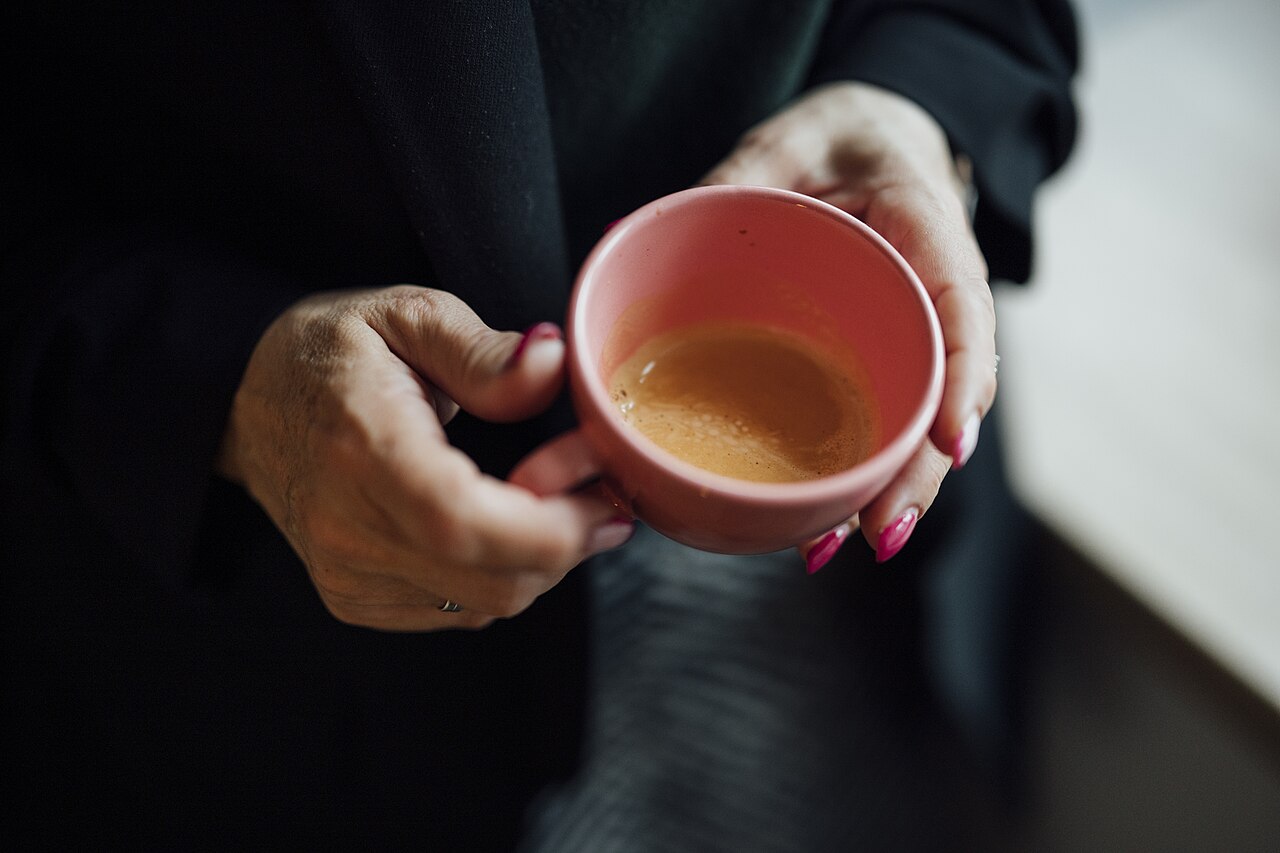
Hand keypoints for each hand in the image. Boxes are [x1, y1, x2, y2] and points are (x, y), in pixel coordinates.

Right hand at [217, 286, 632, 630]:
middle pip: (489, 580)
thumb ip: (483, 350)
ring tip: (556, 504)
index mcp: (363, 446)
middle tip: (599, 493)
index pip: (462, 522)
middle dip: (568, 546)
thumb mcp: (406, 315)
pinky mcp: (352, 597)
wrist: (243, 401)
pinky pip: (458, 611)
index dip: (550, 528)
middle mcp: (347, 526)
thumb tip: (551, 364)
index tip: (604, 498)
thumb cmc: (331, 351)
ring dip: (541, 563)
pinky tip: (504, 528)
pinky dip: (499, 577)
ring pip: (484, 604)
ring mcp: (346, 572)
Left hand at [700, 81, 996, 567]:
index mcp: (927, 228)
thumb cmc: (836, 140)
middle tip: (881, 533)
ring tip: (848, 545)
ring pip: (917, 422)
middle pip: (942, 393)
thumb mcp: (784, 144)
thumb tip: (622, 234)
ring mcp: (914, 336)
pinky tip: (824, 521)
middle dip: (918, 470)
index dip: (960, 380)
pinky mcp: (885, 360)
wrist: (873, 145)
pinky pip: (882, 416)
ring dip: (891, 489)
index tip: (947, 441)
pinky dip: (861, 472)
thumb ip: (727, 185)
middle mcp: (932, 295)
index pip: (961, 307)